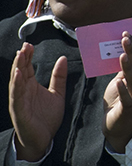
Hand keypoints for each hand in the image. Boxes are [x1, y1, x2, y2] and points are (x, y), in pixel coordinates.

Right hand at [8, 43, 65, 161]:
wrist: (42, 139)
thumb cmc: (47, 117)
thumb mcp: (58, 94)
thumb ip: (59, 77)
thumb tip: (62, 58)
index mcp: (31, 86)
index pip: (27, 68)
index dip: (28, 57)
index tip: (30, 45)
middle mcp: (23, 91)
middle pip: (20, 72)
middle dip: (22, 59)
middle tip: (25, 46)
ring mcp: (19, 101)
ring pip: (16, 82)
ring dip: (17, 68)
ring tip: (20, 56)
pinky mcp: (19, 110)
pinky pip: (17, 96)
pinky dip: (17, 85)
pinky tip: (18, 75)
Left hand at [102, 33, 131, 153]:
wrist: (119, 129)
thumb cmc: (118, 104)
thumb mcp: (119, 83)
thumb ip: (122, 71)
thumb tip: (120, 55)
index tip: (127, 34)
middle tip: (125, 38)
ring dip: (129, 67)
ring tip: (122, 55)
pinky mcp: (128, 110)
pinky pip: (127, 99)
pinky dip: (123, 90)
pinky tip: (118, 82)